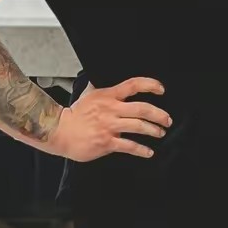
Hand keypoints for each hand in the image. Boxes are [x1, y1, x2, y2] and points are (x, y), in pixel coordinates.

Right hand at [46, 76, 171, 161]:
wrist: (60, 131)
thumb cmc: (74, 114)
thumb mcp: (88, 93)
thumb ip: (98, 86)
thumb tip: (99, 75)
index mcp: (108, 95)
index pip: (133, 85)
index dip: (150, 85)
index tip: (161, 89)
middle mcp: (111, 109)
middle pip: (142, 108)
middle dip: (159, 114)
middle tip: (167, 119)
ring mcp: (109, 126)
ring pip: (138, 126)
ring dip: (153, 130)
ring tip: (160, 133)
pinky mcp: (106, 142)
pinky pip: (128, 145)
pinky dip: (141, 150)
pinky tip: (148, 152)